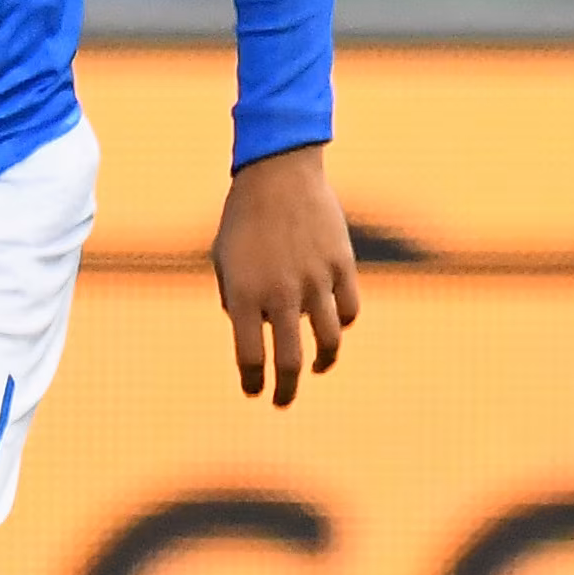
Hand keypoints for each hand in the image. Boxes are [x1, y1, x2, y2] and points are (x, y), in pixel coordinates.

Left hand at [212, 143, 358, 409]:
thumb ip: (234, 301)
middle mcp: (280, 293)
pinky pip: (348, 310)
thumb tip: (255, 333)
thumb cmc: (243, 219)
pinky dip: (341, 323)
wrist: (277, 173)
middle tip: (282, 401)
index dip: (253, 383)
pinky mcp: (341, 265)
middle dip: (285, 390)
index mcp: (243, 295)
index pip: (250, 358)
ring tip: (315, 368)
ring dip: (322, 363)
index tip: (254, 391)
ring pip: (328, 341)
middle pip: (289, 362)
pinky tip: (332, 326)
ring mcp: (315, 280)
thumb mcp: (224, 261)